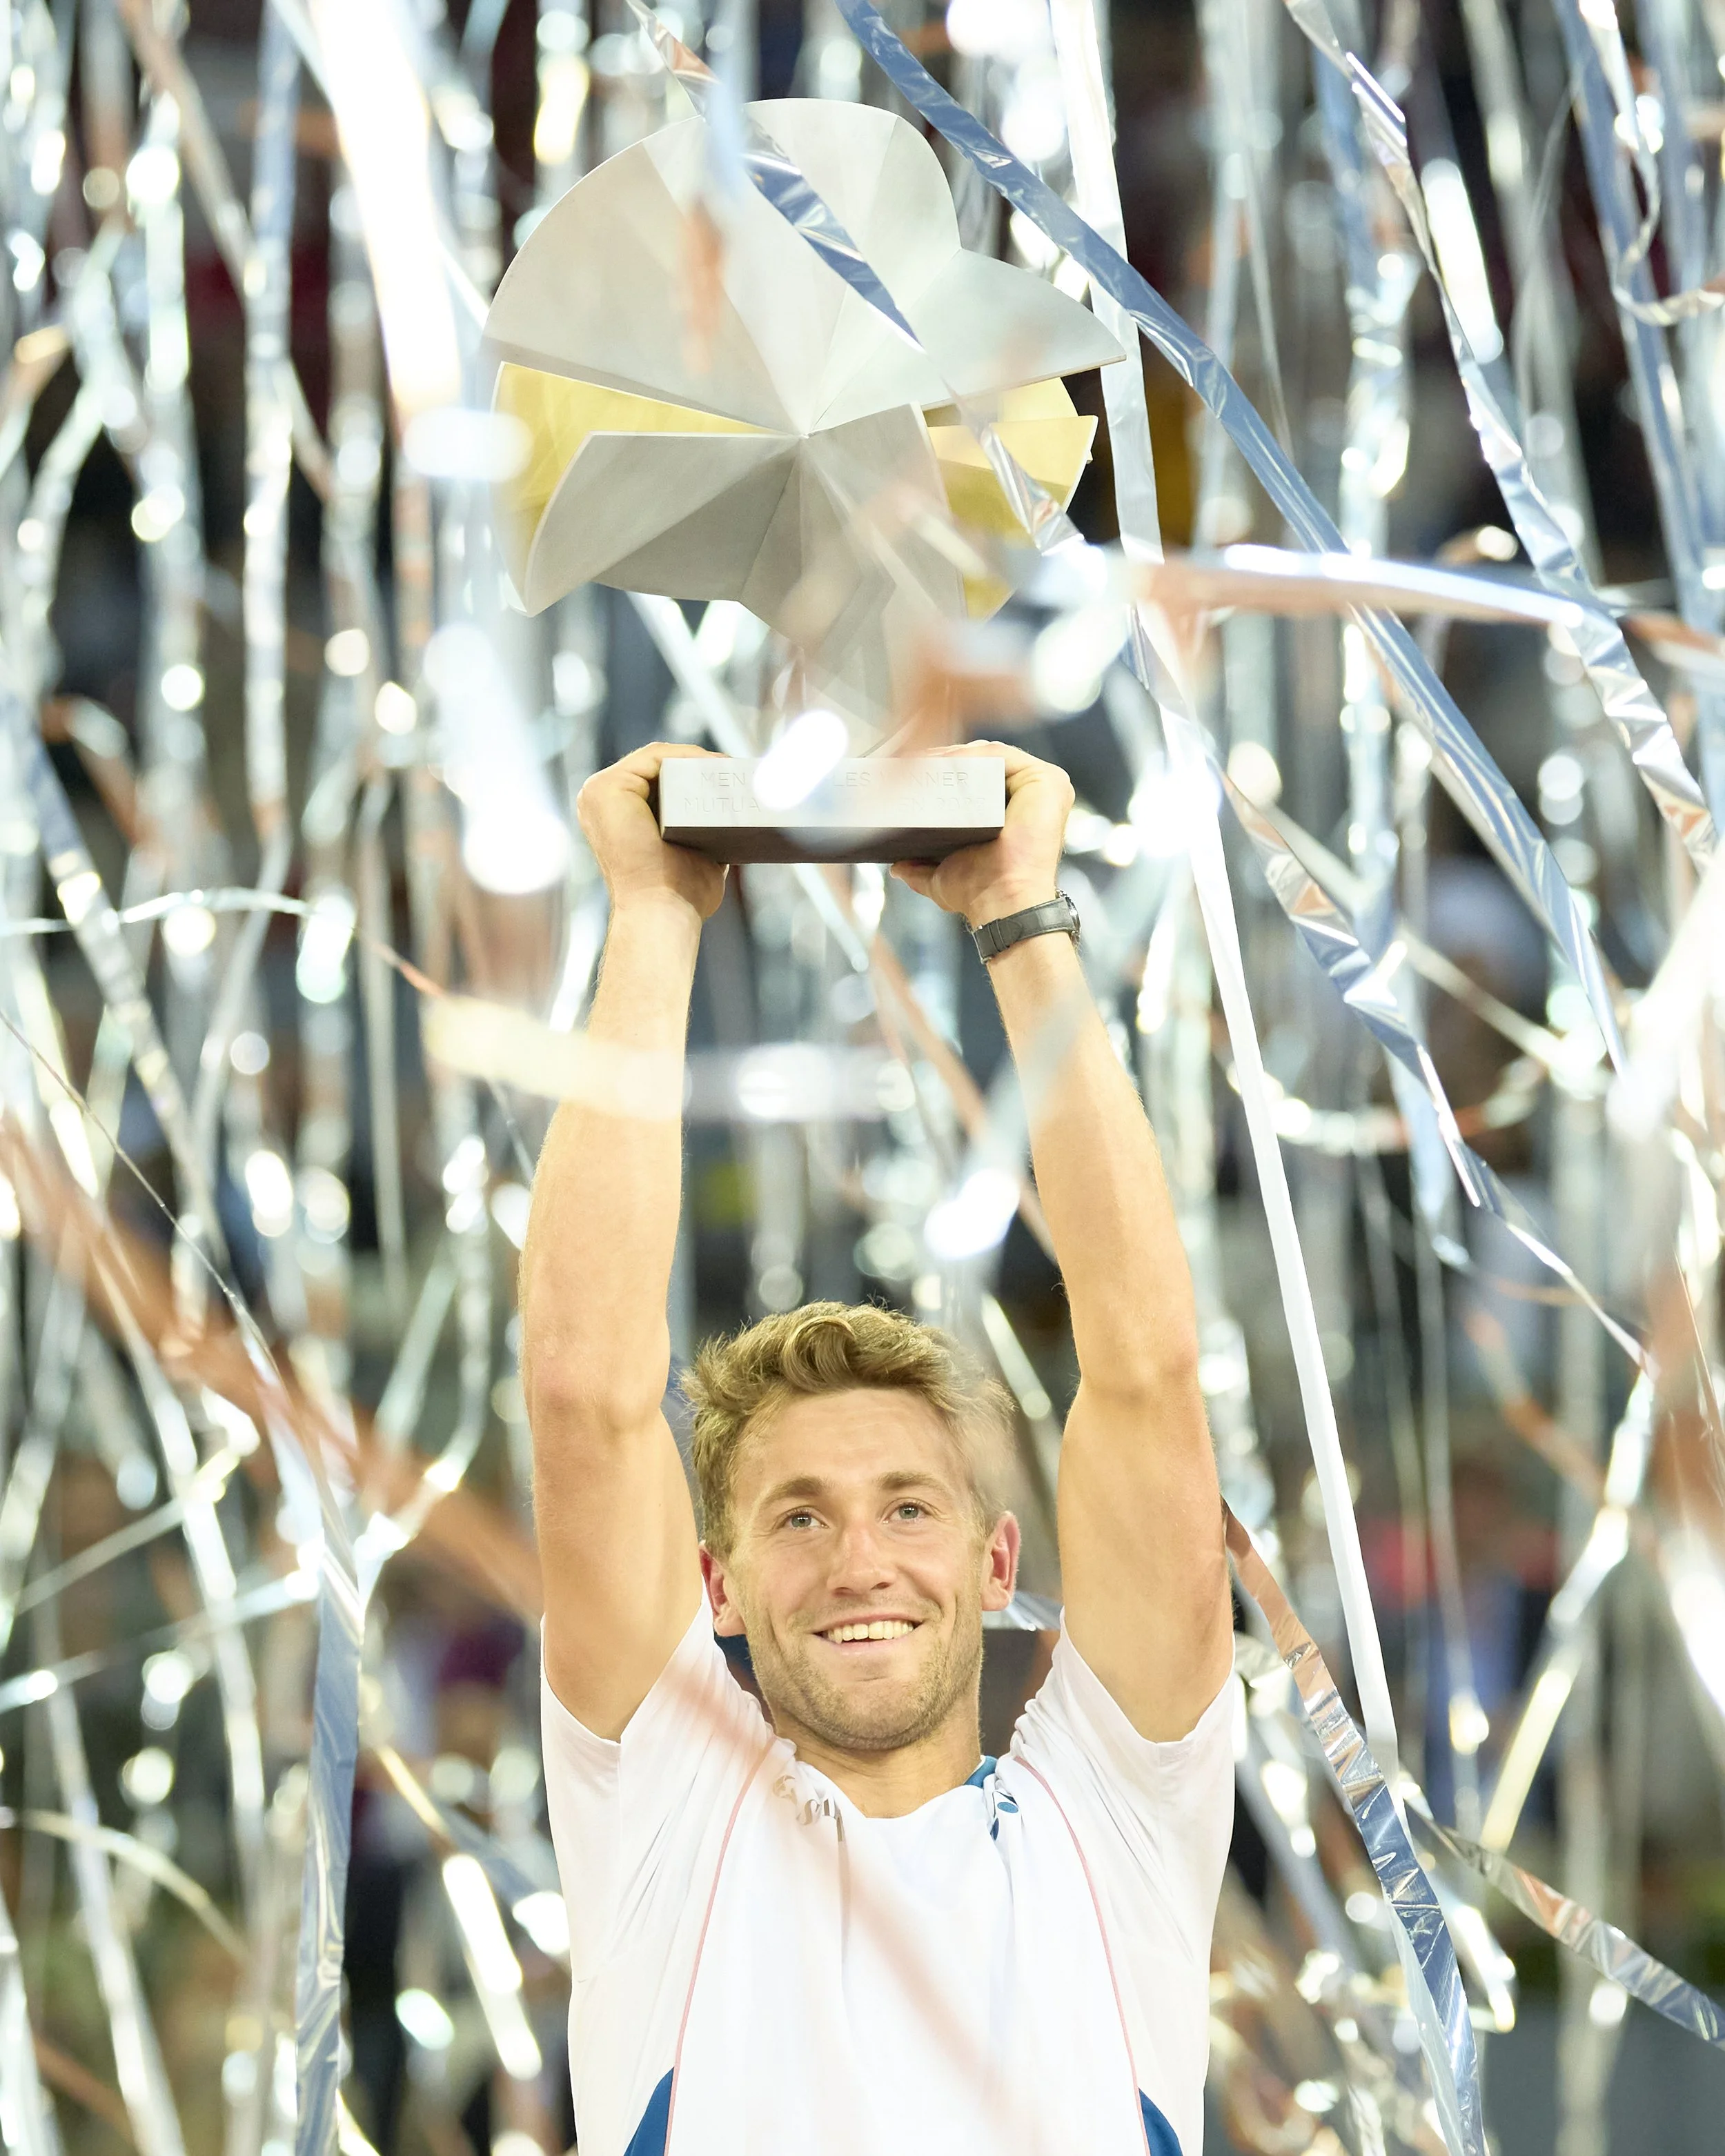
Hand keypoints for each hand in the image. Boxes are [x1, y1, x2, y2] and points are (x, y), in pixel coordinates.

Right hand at [577, 743, 728, 921]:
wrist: (662, 911)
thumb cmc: (680, 895)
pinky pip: (655, 757)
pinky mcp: (606, 787)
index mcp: (615, 817)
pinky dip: (688, 757)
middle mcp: (599, 802)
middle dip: (698, 764)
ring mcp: (599, 792)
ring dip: (697, 758)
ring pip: (658, 760)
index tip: (731, 777)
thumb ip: (701, 830)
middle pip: (657, 768)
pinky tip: (715, 766)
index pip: (656, 781)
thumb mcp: (693, 852)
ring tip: (731, 768)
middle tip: (736, 769)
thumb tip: (734, 815)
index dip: (693, 774)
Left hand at [888, 741, 1072, 927]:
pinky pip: (999, 756)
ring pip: (989, 756)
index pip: (978, 776)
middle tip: (909, 762)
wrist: (1001, 904)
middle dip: (945, 759)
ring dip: (952, 755)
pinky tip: (943, 764)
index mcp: (1016, 811)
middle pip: (983, 762)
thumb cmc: (982, 894)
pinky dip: (968, 756)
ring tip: (921, 763)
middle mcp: (1033, 796)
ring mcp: (1044, 785)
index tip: (910, 769)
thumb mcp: (942, 877)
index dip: (945, 770)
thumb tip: (898, 866)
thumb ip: (921, 868)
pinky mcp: (1046, 780)